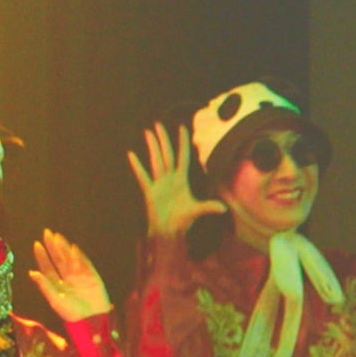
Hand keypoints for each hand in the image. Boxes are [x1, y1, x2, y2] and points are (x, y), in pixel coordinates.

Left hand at [28, 228, 112, 323]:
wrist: (92, 320)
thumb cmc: (72, 314)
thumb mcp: (55, 300)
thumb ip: (44, 286)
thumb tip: (32, 272)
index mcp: (56, 284)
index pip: (47, 267)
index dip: (42, 256)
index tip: (37, 244)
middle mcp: (66, 278)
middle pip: (58, 259)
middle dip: (53, 246)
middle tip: (47, 232)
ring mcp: (79, 276)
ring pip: (70, 258)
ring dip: (64, 248)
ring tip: (58, 237)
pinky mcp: (92, 276)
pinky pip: (84, 263)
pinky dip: (79, 256)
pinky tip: (73, 248)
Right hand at [128, 123, 225, 237]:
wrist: (169, 232)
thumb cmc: (183, 221)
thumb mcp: (197, 211)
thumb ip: (209, 207)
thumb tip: (224, 209)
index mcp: (181, 179)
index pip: (183, 156)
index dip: (183, 142)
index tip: (182, 127)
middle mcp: (170, 178)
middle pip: (167, 154)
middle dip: (163, 139)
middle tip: (157, 124)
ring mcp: (159, 183)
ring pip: (155, 160)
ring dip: (152, 147)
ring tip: (147, 133)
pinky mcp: (149, 191)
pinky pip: (143, 176)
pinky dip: (137, 166)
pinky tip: (132, 155)